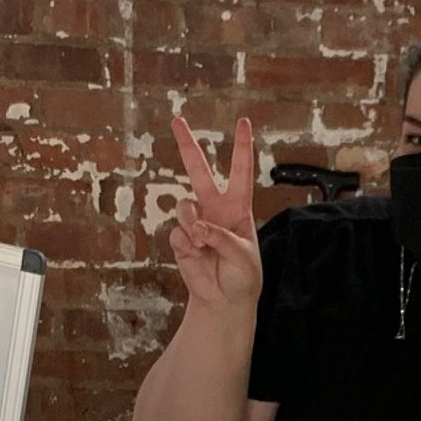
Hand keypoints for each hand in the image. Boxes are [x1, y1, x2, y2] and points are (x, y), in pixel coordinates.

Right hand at [168, 113, 261, 310]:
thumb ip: (222, 238)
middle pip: (198, 170)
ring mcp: (196, 223)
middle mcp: (215, 209)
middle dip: (187, 145)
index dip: (242, 147)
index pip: (241, 172)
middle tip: (176, 119)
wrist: (225, 301)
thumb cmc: (243, 277)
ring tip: (204, 245)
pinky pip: (177, 233)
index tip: (243, 122)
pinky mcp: (182, 239)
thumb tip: (198, 227)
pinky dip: (186, 245)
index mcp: (238, 208)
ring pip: (185, 207)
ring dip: (192, 225)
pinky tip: (197, 256)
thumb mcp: (243, 257)